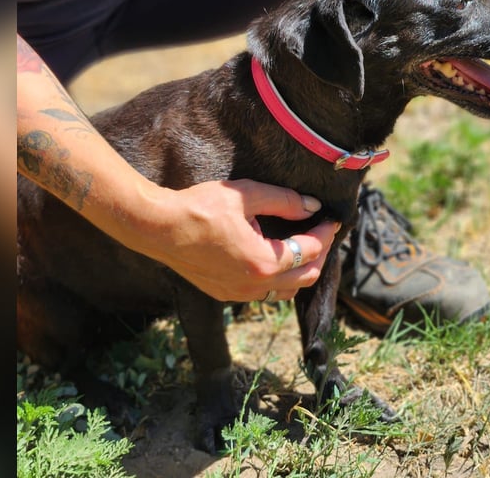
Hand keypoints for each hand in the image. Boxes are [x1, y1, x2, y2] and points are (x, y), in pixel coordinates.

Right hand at [126, 179, 340, 301]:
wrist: (158, 229)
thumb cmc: (199, 208)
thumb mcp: (245, 196)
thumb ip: (284, 201)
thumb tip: (312, 206)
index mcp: (263, 262)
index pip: (310, 250)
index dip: (325, 233)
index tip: (331, 218)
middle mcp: (254, 285)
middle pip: (306, 277)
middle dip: (319, 254)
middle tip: (321, 232)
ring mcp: (239, 294)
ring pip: (286, 290)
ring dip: (300, 270)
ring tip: (302, 246)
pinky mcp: (226, 294)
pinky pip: (264, 292)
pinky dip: (278, 278)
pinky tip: (274, 258)